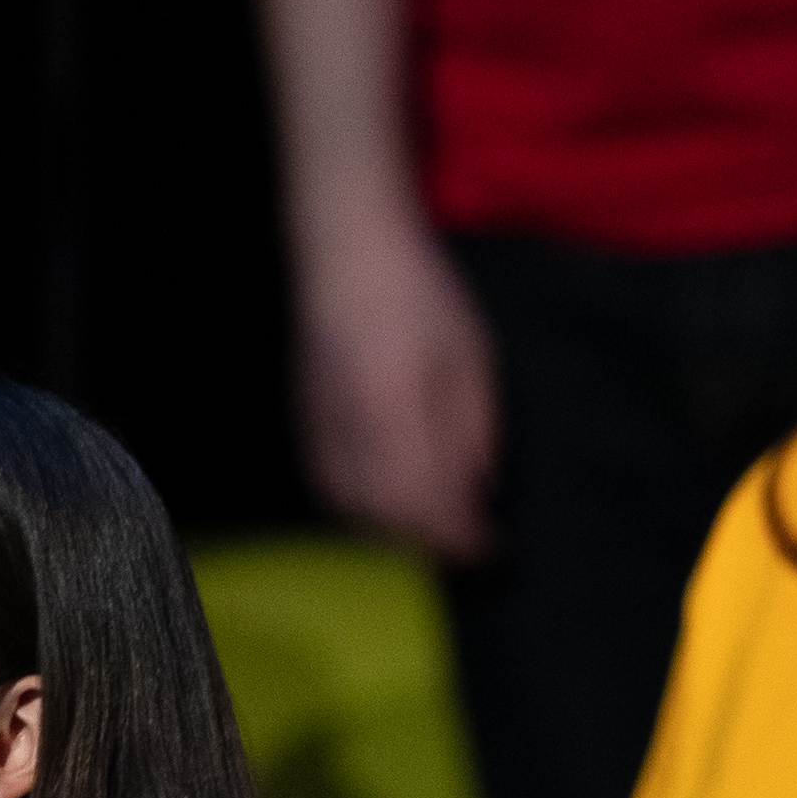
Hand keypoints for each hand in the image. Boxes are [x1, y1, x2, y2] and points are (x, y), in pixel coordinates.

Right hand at [293, 212, 499, 560]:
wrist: (348, 249)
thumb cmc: (419, 295)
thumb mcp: (472, 359)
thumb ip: (475, 430)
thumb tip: (480, 487)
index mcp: (399, 410)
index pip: (431, 502)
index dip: (463, 537)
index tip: (492, 547)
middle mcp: (353, 427)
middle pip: (390, 518)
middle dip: (432, 540)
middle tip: (468, 540)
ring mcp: (322, 424)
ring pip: (353, 509)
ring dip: (394, 531)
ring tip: (431, 527)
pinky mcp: (304, 418)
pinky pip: (327, 486)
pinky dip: (358, 509)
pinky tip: (385, 505)